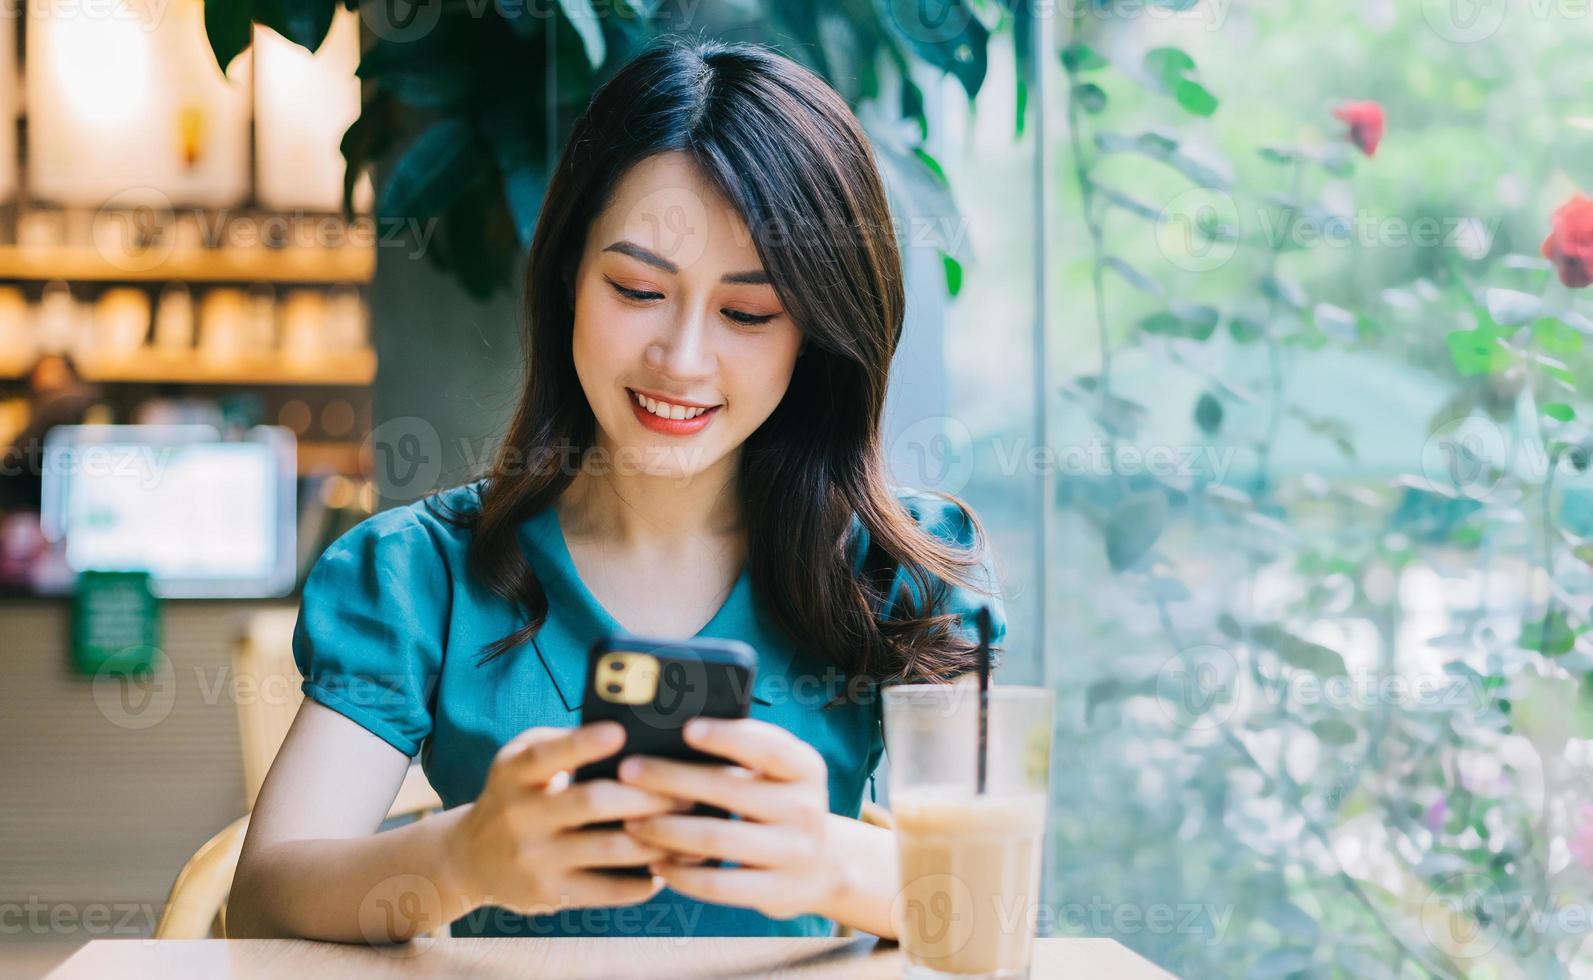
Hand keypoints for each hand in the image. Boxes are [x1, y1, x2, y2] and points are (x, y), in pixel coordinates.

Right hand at [445, 722, 688, 915]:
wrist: (471, 858)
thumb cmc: (516, 794)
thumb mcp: (521, 760)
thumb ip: (563, 745)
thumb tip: (632, 737)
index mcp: (515, 772)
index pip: (548, 755)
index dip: (583, 744)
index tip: (620, 732)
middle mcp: (520, 815)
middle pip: (593, 802)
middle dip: (648, 797)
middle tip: (689, 792)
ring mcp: (534, 858)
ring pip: (609, 848)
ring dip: (658, 841)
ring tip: (691, 831)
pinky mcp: (549, 894)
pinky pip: (607, 889)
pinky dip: (643, 880)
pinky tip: (665, 868)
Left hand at [617, 717, 843, 920]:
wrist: (822, 867)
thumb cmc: (779, 805)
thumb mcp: (777, 776)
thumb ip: (742, 754)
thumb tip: (672, 732)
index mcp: (806, 768)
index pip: (768, 747)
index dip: (728, 736)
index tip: (685, 728)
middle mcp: (805, 808)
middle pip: (730, 790)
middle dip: (672, 778)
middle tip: (628, 770)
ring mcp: (794, 852)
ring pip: (717, 838)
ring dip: (666, 829)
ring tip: (630, 821)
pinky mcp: (777, 891)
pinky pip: (718, 885)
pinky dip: (681, 874)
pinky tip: (656, 863)